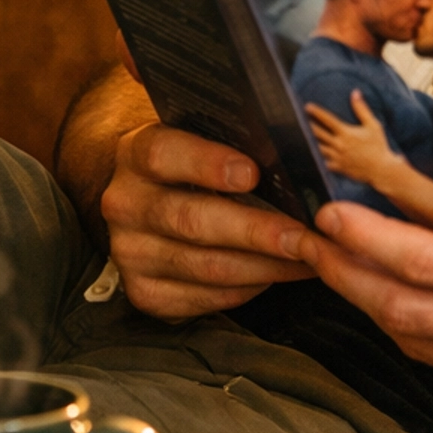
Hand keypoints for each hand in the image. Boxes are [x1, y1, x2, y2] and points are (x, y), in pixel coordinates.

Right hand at [102, 123, 320, 322]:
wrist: (151, 208)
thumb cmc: (194, 168)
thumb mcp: (199, 140)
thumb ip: (226, 136)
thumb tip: (281, 147)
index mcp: (135, 154)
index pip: (162, 154)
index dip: (206, 164)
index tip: (251, 173)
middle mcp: (125, 204)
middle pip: (191, 220)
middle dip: (255, 231)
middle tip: (302, 236)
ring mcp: (131, 253)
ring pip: (206, 266)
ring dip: (264, 266)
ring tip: (306, 258)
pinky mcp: (146, 293)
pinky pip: (206, 297)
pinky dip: (250, 288)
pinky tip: (279, 274)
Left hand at [305, 94, 405, 194]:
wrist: (381, 170)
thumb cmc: (379, 146)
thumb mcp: (373, 125)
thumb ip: (362, 109)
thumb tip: (355, 93)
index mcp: (346, 133)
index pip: (328, 120)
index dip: (316, 112)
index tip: (307, 106)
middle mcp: (339, 145)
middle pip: (317, 133)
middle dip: (307, 125)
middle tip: (297, 119)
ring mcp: (336, 157)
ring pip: (317, 148)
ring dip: (309, 141)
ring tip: (300, 135)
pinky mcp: (337, 167)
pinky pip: (322, 162)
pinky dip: (315, 157)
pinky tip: (309, 153)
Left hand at [308, 160, 432, 396]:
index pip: (421, 264)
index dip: (365, 241)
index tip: (328, 216)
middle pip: (402, 312)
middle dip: (347, 275)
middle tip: (312, 243)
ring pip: (414, 342)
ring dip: (369, 304)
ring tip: (338, 266)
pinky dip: (407, 329)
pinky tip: (388, 299)